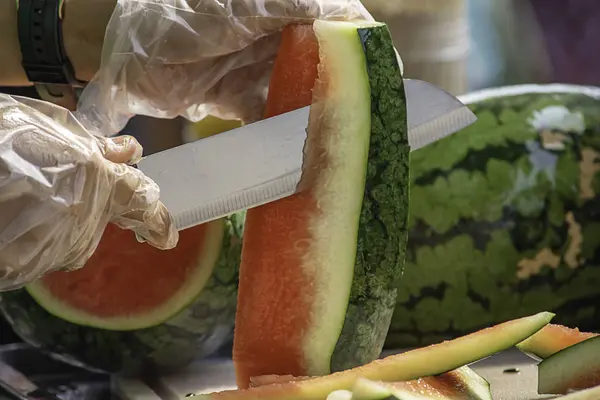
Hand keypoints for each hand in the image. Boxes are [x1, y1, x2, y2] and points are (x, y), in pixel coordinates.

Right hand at [0, 94, 177, 289]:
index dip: (157, 219)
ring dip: (53, 217)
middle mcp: (83, 221)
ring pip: (69, 235)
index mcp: (94, 179)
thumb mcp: (40, 125)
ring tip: (15, 194)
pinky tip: (7, 213)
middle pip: (98, 217)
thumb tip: (131, 152)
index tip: (166, 236)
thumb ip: (91, 143)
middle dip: (82, 202)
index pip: (141, 202)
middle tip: (43, 179)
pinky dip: (30, 235)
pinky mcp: (24, 269)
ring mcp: (53, 248)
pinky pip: (41, 250)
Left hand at [74, 0, 372, 134]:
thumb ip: (297, 6)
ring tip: (339, 145)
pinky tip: (296, 153)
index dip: (366, 53)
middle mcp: (277, 39)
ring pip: (300, 98)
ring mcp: (258, 70)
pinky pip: (268, 119)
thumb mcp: (243, 5)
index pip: (339, 27)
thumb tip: (351, 19)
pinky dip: (280, 137)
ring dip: (315, 120)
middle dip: (346, 95)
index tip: (389, 83)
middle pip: (324, 68)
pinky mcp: (236, 98)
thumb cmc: (181, 14)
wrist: (124, 50)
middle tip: (369, 125)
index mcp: (284, 10)